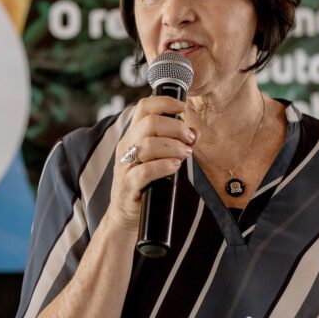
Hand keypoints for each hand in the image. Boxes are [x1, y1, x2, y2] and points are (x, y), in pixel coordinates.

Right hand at [106, 96, 194, 230]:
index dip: (165, 102)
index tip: (183, 108)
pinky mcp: (129, 184)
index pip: (144, 107)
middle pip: (150, 122)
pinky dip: (164, 166)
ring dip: (174, 147)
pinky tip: (175, 166)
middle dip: (176, 128)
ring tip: (185, 154)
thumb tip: (195, 132)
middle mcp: (126, 146)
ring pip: (149, 144)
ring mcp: (126, 165)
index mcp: (132, 136)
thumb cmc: (142, 184)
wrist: (124, 215)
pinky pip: (146, 170)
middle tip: (189, 139)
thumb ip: (175, 144)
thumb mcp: (157, 159)